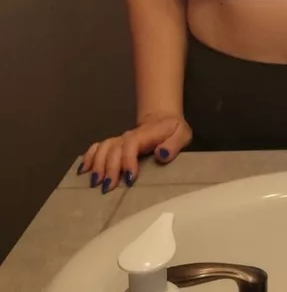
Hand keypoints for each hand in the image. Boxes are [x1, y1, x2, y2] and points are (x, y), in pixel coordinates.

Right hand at [76, 112, 192, 192]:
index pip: (131, 144)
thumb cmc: (173, 130)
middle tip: (107, 188)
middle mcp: (129, 136)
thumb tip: (161, 154)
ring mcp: (120, 139)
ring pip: (103, 148)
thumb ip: (174, 144)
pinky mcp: (114, 144)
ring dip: (97, 164)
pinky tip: (83, 170)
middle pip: (114, 148)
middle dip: (109, 168)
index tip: (129, 179)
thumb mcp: (182, 134)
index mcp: (145, 134)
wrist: (163, 119)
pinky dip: (89, 157)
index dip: (128, 160)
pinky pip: (97, 147)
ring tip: (94, 183)